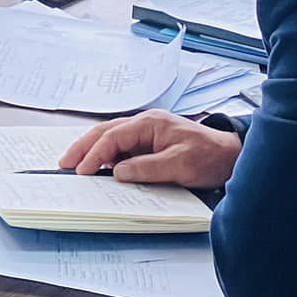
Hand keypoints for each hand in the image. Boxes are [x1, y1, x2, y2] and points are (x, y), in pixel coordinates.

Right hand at [61, 109, 241, 188]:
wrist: (232, 156)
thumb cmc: (210, 156)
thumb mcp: (180, 164)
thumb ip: (147, 167)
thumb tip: (118, 172)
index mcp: (149, 123)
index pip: (113, 137)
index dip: (95, 154)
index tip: (82, 171)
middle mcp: (144, 125)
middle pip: (104, 132)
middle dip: (83, 147)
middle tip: (64, 164)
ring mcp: (146, 134)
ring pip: (110, 139)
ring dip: (92, 151)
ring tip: (75, 165)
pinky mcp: (149, 145)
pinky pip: (122, 149)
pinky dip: (106, 157)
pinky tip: (100, 168)